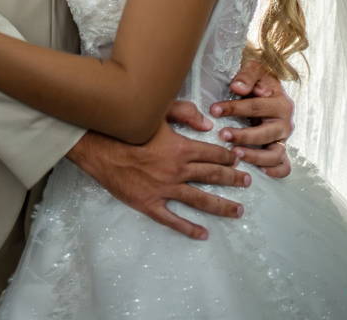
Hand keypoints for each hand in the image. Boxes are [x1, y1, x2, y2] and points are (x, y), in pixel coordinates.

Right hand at [67, 103, 251, 240]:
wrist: (100, 147)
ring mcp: (165, 190)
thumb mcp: (157, 112)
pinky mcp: (150, 204)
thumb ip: (184, 113)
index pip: (212, 153)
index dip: (227, 156)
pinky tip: (203, 234)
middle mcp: (177, 170)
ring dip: (221, 205)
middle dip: (232, 179)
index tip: (238, 159)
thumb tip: (207, 124)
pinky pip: (173, 220)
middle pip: (211, 176)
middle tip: (246, 183)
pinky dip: (189, 228)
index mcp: (180, 147)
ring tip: (237, 210)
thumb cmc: (128, 127)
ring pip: (200, 200)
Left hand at [210, 59, 293, 178]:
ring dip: (255, 156)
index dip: (234, 109)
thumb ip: (246, 76)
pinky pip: (284, 165)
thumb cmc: (259, 79)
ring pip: (275, 154)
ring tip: (235, 153)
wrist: (269, 86)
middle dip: (243, 136)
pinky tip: (259, 170)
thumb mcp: (254, 68)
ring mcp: (283, 138)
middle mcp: (285, 122)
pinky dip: (275, 171)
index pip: (255, 107)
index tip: (214, 110)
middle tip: (222, 135)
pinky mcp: (281, 148)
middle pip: (265, 133)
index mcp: (280, 103)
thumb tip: (237, 87)